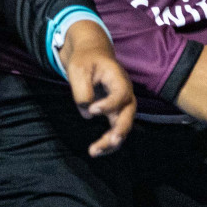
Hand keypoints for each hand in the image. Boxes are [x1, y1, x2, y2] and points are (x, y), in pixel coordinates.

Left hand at [60, 20, 136, 156]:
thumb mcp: (79, 69)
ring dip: (111, 141)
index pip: (121, 94)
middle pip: (128, 114)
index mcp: (118, 78)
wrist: (91, 54)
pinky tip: (95, 150)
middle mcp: (125, 93)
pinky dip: (108, 141)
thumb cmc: (85, 60)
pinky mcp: (114, 113)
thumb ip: (83, 91)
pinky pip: (115, 129)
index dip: (109, 104)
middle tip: (110, 141)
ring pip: (123, 126)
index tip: (92, 110)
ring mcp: (121, 104)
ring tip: (94, 151)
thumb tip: (88, 114)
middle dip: (120, 130)